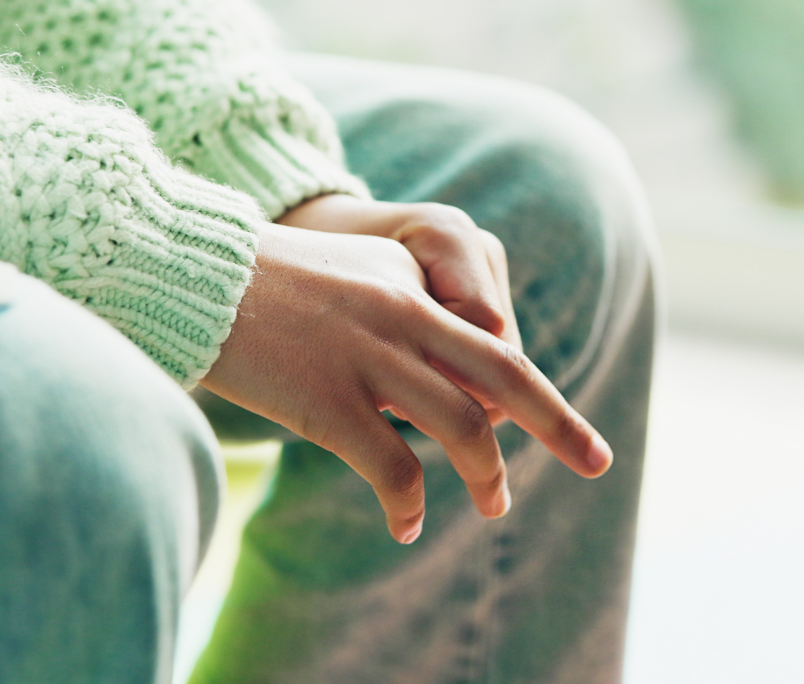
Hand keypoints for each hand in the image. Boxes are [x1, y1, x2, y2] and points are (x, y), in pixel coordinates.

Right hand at [201, 215, 611, 544]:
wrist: (203, 277)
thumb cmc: (279, 279)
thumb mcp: (361, 276)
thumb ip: (411, 309)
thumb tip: (450, 373)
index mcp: (414, 287)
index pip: (493, 344)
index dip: (527, 390)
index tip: (548, 421)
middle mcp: (406, 319)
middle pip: (506, 379)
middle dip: (560, 424)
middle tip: (599, 461)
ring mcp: (371, 361)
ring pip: (462, 429)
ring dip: (489, 477)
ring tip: (496, 507)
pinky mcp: (330, 404)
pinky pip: (393, 469)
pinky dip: (410, 505)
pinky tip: (407, 526)